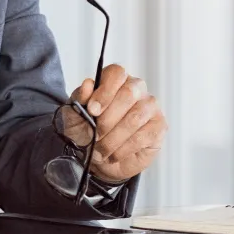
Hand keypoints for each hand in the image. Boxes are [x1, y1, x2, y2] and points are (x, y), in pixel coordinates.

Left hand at [59, 64, 165, 183]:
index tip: (92, 110)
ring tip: (100, 150)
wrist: (98, 159)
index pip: (116, 73)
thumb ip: (79, 98)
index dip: (104, 91)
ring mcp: (150, 107)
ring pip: (136, 117)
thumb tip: (88, 84)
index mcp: (115, 80)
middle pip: (129, 93)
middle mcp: (136, 88)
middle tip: (95, 135)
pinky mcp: (159, 127)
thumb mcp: (74, 116)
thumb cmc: (86, 132)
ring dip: (114, 138)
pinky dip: (124, 148)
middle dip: (108, 119)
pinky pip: (144, 135)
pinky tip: (114, 155)